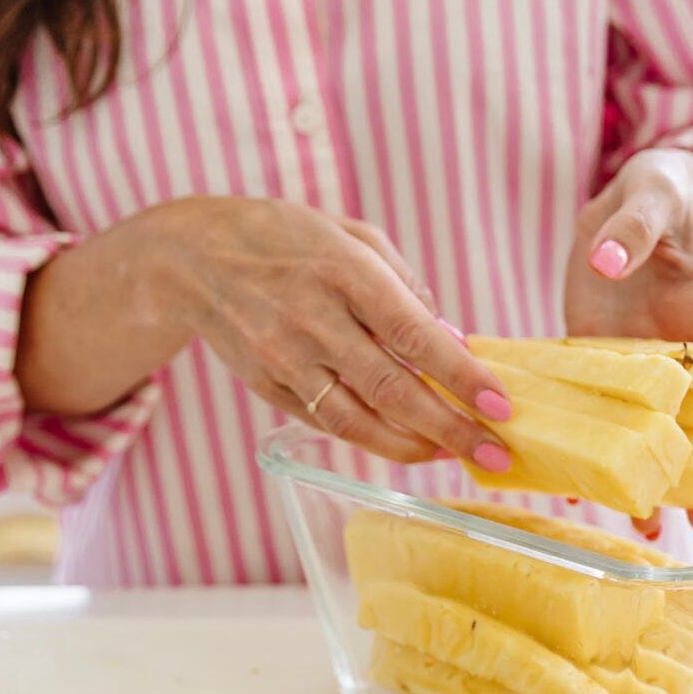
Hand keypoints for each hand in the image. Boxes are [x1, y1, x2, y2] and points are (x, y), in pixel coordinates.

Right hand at [155, 197, 511, 468]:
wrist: (192, 258)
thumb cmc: (286, 239)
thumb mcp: (352, 236)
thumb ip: (405, 287)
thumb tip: (452, 341)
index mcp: (343, 271)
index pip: (413, 335)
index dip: (460, 375)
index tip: (500, 406)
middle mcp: (313, 319)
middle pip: (392, 389)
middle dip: (450, 428)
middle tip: (494, 453)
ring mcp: (286, 360)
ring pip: (358, 421)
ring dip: (413, 447)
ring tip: (454, 456)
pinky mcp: (269, 389)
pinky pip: (330, 423)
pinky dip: (374, 439)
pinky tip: (408, 444)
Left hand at [564, 149, 692, 538]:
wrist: (618, 208)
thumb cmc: (658, 198)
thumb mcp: (655, 200)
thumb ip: (636, 227)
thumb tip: (609, 257)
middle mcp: (678, 363)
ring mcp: (635, 374)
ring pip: (647, 439)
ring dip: (649, 485)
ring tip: (648, 529)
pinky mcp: (591, 369)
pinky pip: (593, 420)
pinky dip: (587, 455)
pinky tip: (574, 492)